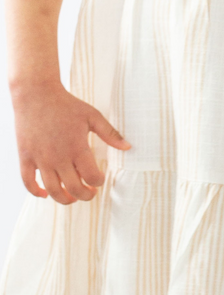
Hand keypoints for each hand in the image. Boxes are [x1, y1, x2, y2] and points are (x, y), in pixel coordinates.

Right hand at [11, 81, 130, 204]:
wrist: (36, 95)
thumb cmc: (67, 105)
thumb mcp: (93, 116)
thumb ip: (110, 133)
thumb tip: (128, 147)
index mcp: (77, 147)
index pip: (91, 176)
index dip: (98, 182)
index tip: (100, 179)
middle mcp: (58, 157)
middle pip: (73, 188)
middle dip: (85, 195)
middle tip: (90, 193)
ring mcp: (40, 159)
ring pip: (52, 190)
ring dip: (64, 199)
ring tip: (72, 197)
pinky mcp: (25, 157)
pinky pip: (28, 182)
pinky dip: (36, 192)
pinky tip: (44, 194)